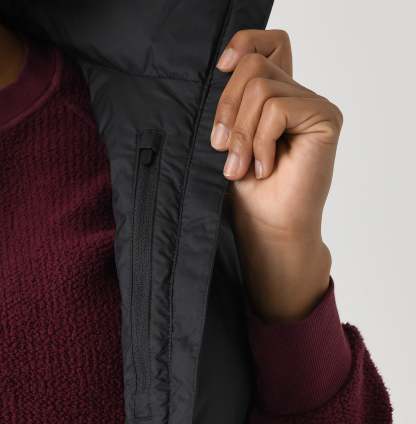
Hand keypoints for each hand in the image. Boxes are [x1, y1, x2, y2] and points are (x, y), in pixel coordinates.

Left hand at [211, 30, 341, 321]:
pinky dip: (260, 141)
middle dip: (227, 110)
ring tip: (241, 166)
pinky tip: (265, 167)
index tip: (221, 67)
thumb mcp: (231, 139)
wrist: (268, 226)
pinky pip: (277, 109)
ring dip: (241, 133)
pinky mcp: (325, 118)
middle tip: (222, 151)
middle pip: (253, 66)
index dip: (244, 44)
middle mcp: (299, 96)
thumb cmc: (249, 190)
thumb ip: (235, 102)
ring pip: (261, 88)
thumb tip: (226, 66)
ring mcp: (315, 106)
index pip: (270, 44)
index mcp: (277, 98)